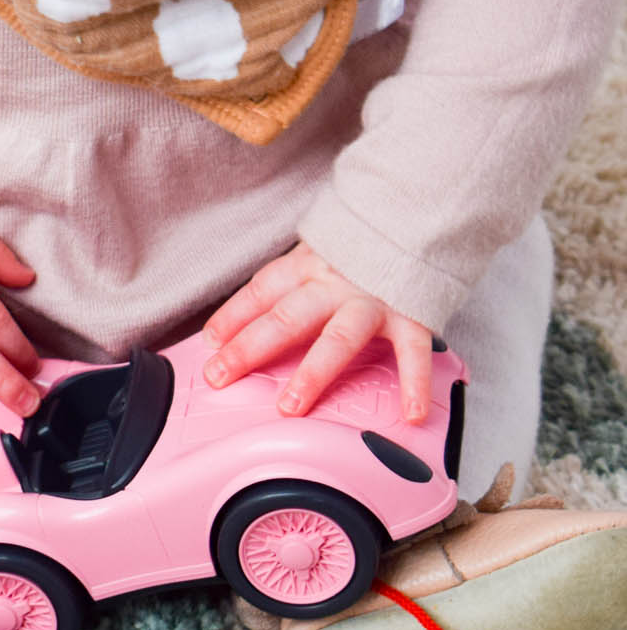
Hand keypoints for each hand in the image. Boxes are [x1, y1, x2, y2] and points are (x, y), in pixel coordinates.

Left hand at [202, 242, 431, 421]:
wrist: (420, 214)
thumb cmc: (362, 248)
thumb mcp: (317, 253)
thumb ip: (288, 284)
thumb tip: (235, 327)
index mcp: (308, 265)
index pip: (263, 290)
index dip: (233, 316)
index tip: (209, 344)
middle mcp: (334, 282)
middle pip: (287, 317)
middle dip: (250, 347)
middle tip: (220, 376)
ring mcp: (372, 299)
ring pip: (338, 338)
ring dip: (312, 374)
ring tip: (290, 407)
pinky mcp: (411, 313)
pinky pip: (413, 352)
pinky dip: (414, 383)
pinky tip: (410, 414)